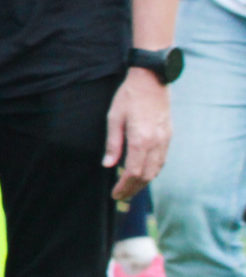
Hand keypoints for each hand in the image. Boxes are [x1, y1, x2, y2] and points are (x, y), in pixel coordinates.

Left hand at [104, 66, 170, 199]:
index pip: (133, 172)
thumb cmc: (128, 97)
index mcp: (141, 139)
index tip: (115, 194)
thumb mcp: (113, 118)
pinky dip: (152, 171)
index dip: (124, 186)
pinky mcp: (168, 135)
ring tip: (130, 189)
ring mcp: (165, 139)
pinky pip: (162, 160)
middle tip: (120, 196)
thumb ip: (112, 144)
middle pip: (146, 175)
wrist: (152, 80)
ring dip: (143, 182)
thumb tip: (107, 165)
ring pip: (156, 169)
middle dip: (133, 189)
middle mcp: (156, 143)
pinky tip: (143, 174)